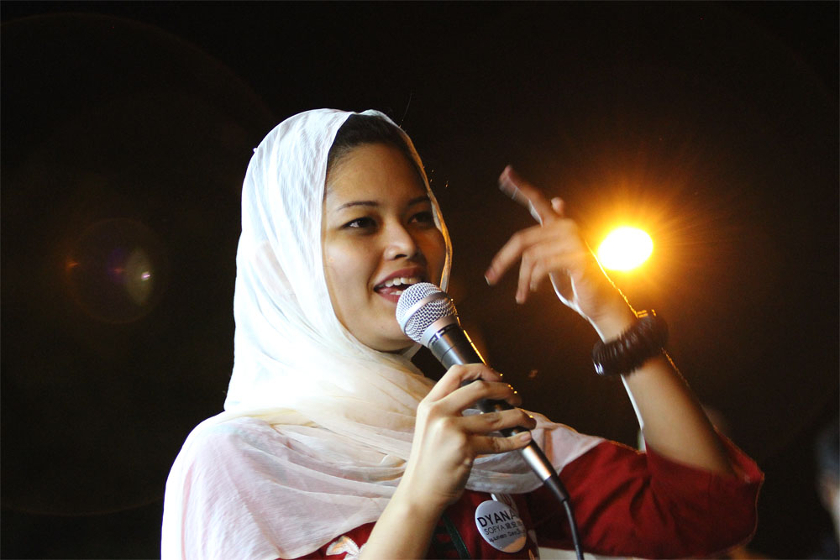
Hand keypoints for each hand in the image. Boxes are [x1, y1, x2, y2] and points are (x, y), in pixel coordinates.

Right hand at [398, 363, 535, 511]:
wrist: (420, 491)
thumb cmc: (430, 461)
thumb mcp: (431, 426)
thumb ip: (450, 408)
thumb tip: (486, 395)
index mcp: (430, 404)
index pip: (457, 372)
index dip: (481, 369)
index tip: (498, 376)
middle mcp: (438, 413)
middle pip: (480, 388)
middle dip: (505, 391)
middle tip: (516, 398)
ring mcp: (451, 430)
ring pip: (495, 416)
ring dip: (518, 416)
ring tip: (528, 420)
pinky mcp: (464, 449)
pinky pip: (498, 442)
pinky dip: (516, 440)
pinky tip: (524, 438)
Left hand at [484, 166, 634, 338]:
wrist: (598, 304)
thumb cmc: (574, 282)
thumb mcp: (555, 259)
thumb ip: (549, 237)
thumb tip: (558, 199)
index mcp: (559, 226)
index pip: (537, 201)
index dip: (520, 187)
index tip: (504, 173)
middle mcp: (567, 228)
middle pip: (521, 239)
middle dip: (502, 261)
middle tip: (490, 278)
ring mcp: (575, 241)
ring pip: (530, 256)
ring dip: (522, 280)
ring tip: (522, 294)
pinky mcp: (579, 257)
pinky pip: (542, 266)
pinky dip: (533, 281)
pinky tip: (534, 290)